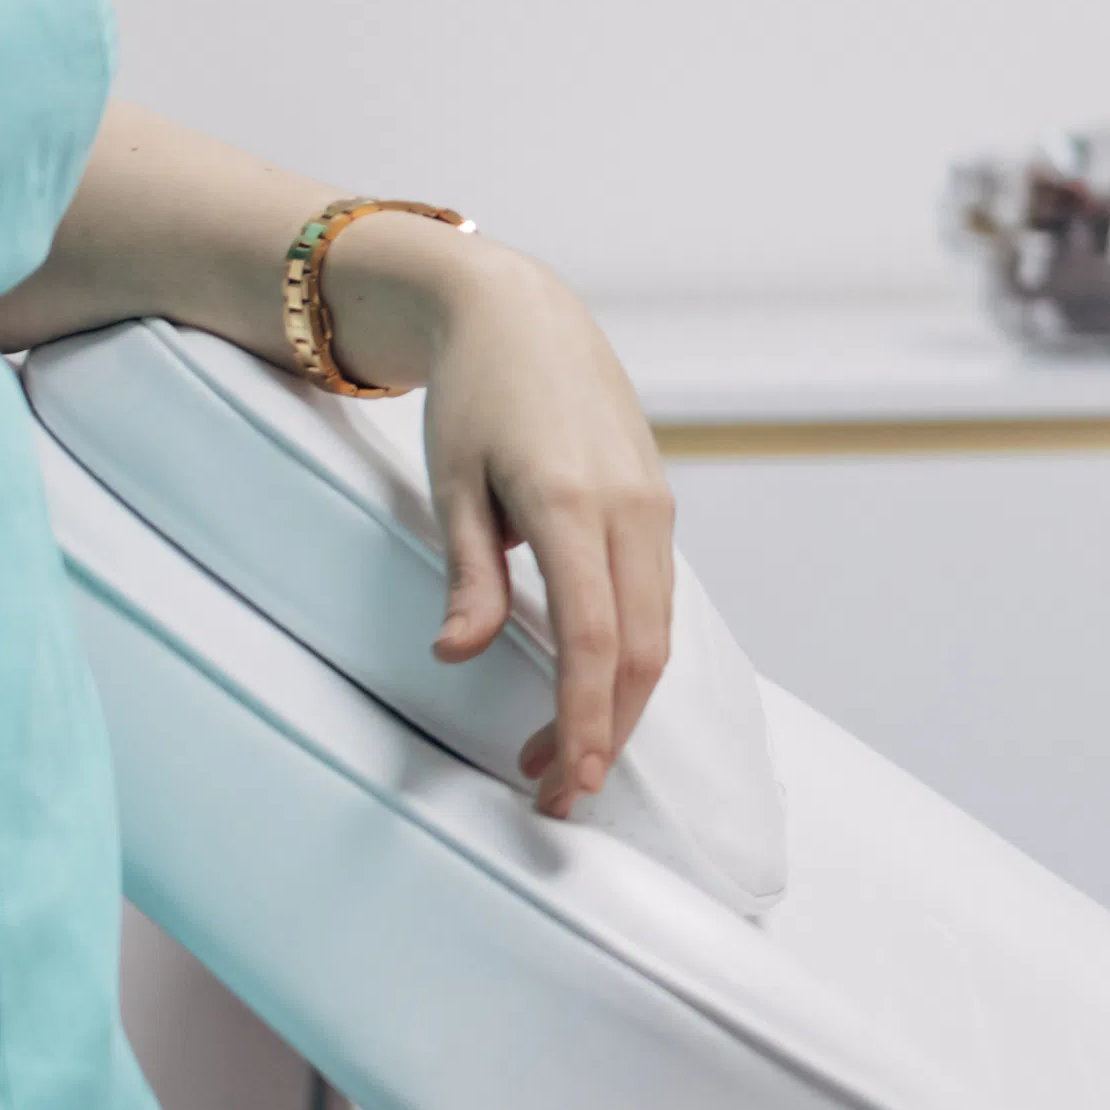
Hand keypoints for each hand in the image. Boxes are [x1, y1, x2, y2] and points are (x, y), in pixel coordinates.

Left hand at [333, 225, 679, 810]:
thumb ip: (468, 575)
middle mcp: (632, 510)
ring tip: (560, 754)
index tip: (565, 783)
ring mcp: (654, 508)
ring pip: (657, 633)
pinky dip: (628, 659)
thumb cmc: (475, 395)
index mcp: (574, 503)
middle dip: (604, 734)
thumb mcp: (452, 483)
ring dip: (616, 704)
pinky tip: (589, 687)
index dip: (583, 719)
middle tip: (554, 796)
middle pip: (640, 653)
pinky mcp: (657, 508)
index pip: (593, 639)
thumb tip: (457, 655)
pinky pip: (655, 601)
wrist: (521, 313)